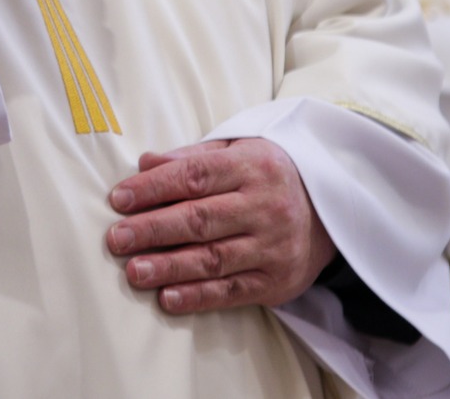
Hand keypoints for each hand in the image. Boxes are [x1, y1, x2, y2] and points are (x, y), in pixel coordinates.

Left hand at [105, 138, 335, 314]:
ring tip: (134, 272)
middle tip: (117, 239)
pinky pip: (232, 290)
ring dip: (170, 267)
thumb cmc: (269, 176)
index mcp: (252, 166)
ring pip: (213, 258)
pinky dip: (198, 296)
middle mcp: (266, 205)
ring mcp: (273, 245)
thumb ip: (192, 158)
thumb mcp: (238, 152)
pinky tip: (168, 298)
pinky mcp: (277, 280)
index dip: (154, 187)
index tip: (118, 199)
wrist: (332, 210)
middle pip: (201, 219)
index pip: (195, 175)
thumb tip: (144, 163)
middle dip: (154, 229)